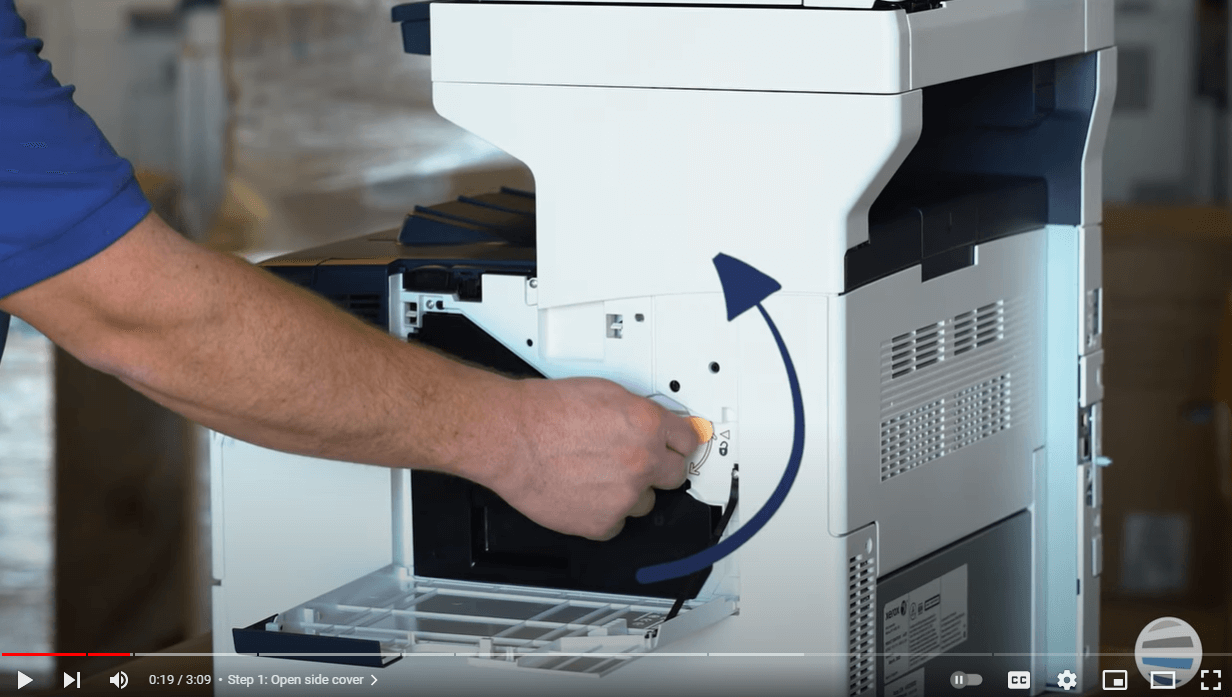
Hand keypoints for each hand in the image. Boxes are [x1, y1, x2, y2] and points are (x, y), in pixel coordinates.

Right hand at [482, 377, 703, 540]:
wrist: (511, 437)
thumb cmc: (545, 411)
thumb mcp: (604, 393)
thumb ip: (637, 413)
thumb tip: (653, 424)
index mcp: (647, 425)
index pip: (689, 441)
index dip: (679, 444)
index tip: (676, 448)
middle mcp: (642, 461)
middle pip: (676, 476)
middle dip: (658, 469)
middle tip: (636, 463)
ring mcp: (625, 495)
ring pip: (645, 503)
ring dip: (628, 493)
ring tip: (597, 477)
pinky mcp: (603, 522)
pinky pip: (617, 524)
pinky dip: (603, 514)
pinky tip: (585, 495)